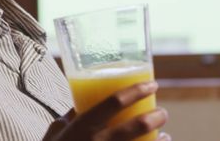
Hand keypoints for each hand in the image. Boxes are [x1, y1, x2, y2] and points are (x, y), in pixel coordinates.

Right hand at [43, 81, 169, 140]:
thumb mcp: (54, 134)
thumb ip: (69, 118)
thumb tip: (82, 103)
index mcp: (82, 127)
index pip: (114, 102)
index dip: (136, 90)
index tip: (152, 84)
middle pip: (136, 126)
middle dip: (155, 117)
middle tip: (162, 113)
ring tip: (165, 137)